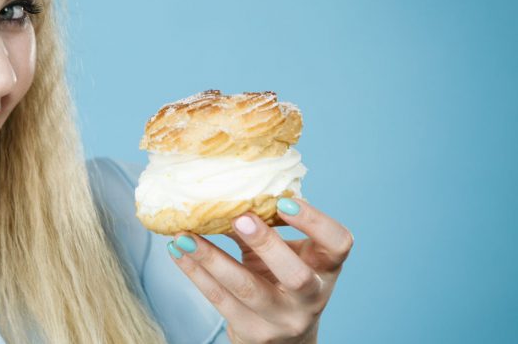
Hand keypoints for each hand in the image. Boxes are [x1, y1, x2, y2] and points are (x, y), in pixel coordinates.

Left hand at [167, 198, 353, 343]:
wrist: (284, 338)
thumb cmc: (283, 281)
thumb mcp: (287, 255)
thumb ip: (268, 227)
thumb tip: (228, 189)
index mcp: (327, 268)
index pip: (338, 244)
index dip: (315, 222)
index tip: (284, 200)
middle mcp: (311, 298)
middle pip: (296, 275)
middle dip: (266, 244)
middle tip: (239, 216)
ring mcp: (282, 320)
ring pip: (246, 288)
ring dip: (211, 258)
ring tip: (185, 235)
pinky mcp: (252, 332)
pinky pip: (220, 299)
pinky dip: (195, 272)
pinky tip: (178, 251)